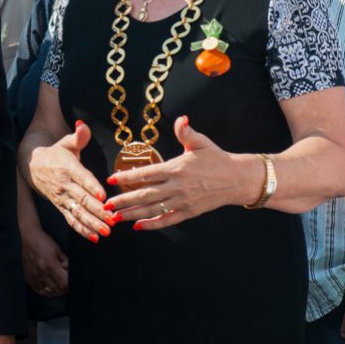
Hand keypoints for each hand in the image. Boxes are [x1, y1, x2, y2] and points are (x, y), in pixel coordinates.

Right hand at [21, 226, 68, 296]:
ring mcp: (33, 276)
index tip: (71, 281)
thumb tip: (70, 273)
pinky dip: (45, 291)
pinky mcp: (28, 277)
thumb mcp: (59, 250)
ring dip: (56, 291)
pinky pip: (38, 290)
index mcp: (50, 265)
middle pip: (57, 290)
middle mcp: (41, 273)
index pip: (63, 284)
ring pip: (48, 292)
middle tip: (66, 284)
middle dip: (64, 289)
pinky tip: (49, 287)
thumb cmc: (44, 242)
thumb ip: (66, 262)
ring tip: (59, 286)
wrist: (29, 238)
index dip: (69, 285)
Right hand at [28, 120, 110, 242]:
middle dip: (97, 211)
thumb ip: (79, 136)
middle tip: (112, 220)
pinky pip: (71, 220)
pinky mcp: (61, 207)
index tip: (103, 196)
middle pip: (82, 199)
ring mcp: (62, 198)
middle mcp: (65, 185)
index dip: (92, 187)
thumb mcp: (66, 142)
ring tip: (106, 232)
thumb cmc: (57, 153)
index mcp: (68, 168)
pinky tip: (94, 237)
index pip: (82, 178)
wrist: (33, 166)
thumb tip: (83, 126)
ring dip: (92, 223)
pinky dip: (82, 229)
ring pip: (78, 212)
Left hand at [104, 116, 248, 229]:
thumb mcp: (201, 142)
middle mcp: (177, 187)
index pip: (146, 174)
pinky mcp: (189, 212)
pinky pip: (168, 220)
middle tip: (106, 205)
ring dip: (133, 214)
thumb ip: (186, 132)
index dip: (127, 177)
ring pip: (153, 210)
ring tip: (116, 217)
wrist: (238, 179)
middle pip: (145, 195)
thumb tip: (181, 119)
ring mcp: (182, 201)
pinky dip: (153, 224)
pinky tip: (138, 226)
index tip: (111, 179)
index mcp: (176, 168)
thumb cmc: (217, 158)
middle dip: (124, 200)